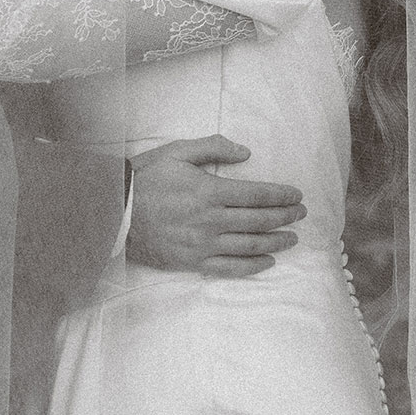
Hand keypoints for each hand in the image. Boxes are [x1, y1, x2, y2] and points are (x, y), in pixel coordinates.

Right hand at [126, 135, 305, 277]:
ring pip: (250, 245)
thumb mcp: (177, 151)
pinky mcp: (193, 261)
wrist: (114, 211)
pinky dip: (252, 266)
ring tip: (292, 238)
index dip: (281, 195)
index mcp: (209, 191)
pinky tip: (267, 261)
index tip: (296, 195)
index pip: (257, 195)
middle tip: (301, 213)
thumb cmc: (146, 178)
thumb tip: (246, 152)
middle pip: (259, 220)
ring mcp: (203, 244)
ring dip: (276, 241)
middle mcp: (211, 220)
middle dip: (286, 216)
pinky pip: (230, 267)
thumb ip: (213, 147)